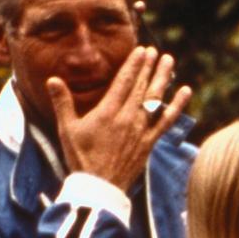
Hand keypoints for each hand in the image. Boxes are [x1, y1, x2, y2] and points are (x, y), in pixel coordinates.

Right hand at [50, 47, 192, 189]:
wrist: (99, 188)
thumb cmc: (81, 158)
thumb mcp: (67, 129)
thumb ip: (62, 102)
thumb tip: (52, 79)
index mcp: (107, 112)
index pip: (124, 81)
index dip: (134, 64)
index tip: (141, 50)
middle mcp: (127, 118)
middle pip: (141, 86)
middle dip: (149, 66)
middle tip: (155, 51)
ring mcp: (140, 130)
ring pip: (155, 99)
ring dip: (163, 78)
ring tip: (169, 61)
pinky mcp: (149, 143)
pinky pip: (166, 120)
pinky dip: (177, 105)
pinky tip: (186, 91)